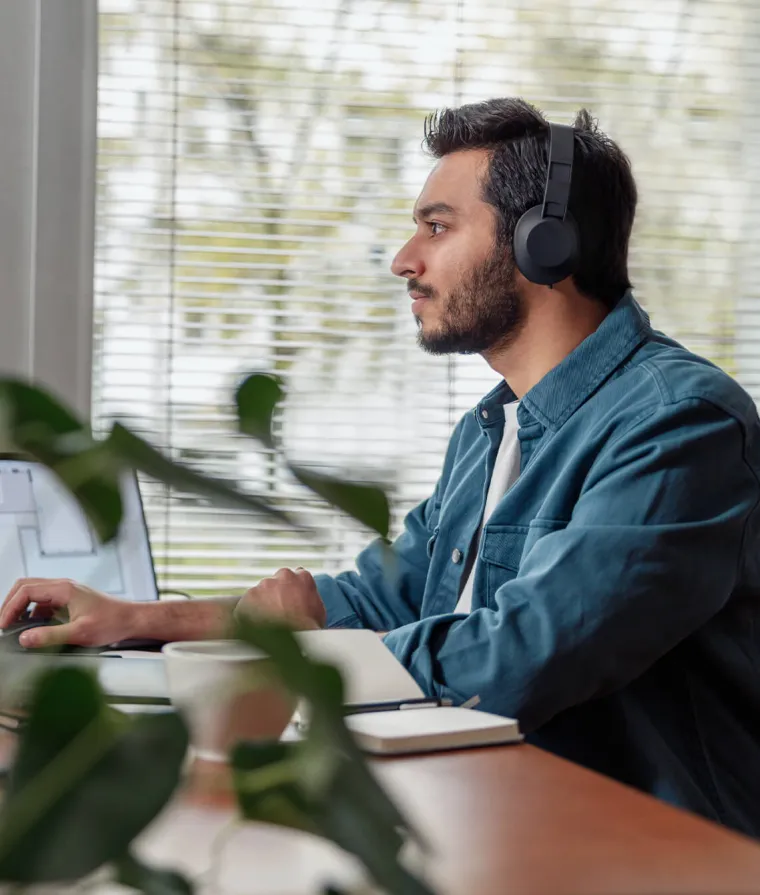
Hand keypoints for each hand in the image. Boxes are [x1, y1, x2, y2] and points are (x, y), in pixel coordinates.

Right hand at [0, 578, 135, 647]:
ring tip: (13, 627)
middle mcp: (63, 587)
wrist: (131, 620)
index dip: (9, 607)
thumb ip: (50, 636)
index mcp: (64, 589)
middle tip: (3, 624)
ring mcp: (65, 593)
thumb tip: (25, 638)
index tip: (3, 625)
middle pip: (25, 587)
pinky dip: (32, 613)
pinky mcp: (68, 601)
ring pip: (33, 593)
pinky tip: (32, 628)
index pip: (25, 591)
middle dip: (10, 604)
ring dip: (20, 608)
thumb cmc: (112, 622)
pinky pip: (43, 603)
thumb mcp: (80, 633)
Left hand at [234, 567, 325, 629]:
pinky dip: (249, 613)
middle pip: (275, 582)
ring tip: (266, 622)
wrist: (294, 639)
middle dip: (275, 595)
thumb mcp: (319, 610)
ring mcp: (263, 586)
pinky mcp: (248, 597)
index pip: (295, 576)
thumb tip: (306, 600)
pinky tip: (255, 625)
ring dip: (262, 604)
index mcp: (302, 577)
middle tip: (277, 612)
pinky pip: (246, 605)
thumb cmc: (309, 628)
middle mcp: (282, 576)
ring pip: (260, 593)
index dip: (291, 589)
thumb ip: (310, 599)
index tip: (289, 599)